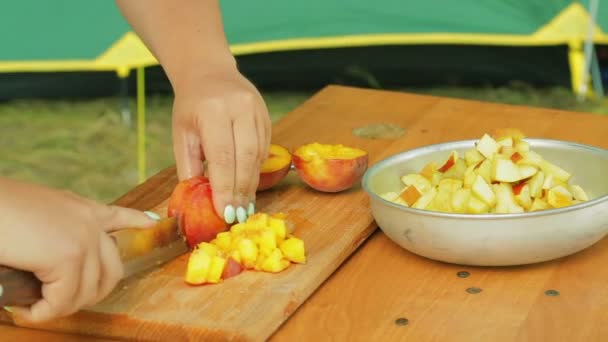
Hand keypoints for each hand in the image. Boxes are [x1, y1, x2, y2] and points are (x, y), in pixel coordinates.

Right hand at [0, 178, 156, 321]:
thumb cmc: (0, 211)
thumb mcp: (40, 214)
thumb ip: (59, 232)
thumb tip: (58, 263)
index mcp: (83, 209)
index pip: (122, 216)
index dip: (138, 222)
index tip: (152, 223)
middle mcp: (91, 222)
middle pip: (112, 271)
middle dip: (91, 293)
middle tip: (59, 301)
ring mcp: (84, 240)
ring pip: (88, 291)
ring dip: (61, 306)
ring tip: (35, 306)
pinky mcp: (68, 257)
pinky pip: (63, 301)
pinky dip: (43, 312)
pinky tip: (27, 309)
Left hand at [171, 69, 271, 223]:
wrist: (209, 72)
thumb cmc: (191, 106)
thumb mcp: (182, 134)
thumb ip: (190, 166)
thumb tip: (199, 200)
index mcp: (212, 110)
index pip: (222, 156)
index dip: (225, 187)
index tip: (225, 212)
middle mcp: (239, 107)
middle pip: (245, 157)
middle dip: (241, 190)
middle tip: (236, 214)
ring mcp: (257, 110)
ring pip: (258, 155)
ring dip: (250, 183)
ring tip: (242, 204)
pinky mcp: (267, 116)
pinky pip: (264, 149)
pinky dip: (255, 170)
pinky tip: (248, 185)